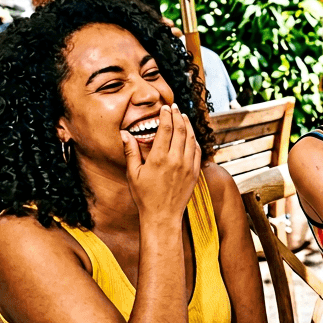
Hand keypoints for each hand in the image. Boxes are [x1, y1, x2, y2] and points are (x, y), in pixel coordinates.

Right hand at [122, 103, 201, 225]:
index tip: (165, 107)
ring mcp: (188, 166)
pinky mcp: (195, 173)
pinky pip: (198, 151)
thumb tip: (124, 133)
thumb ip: (130, 151)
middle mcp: (176, 160)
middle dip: (178, 115)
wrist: (162, 215)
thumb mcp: (133, 173)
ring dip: (188, 125)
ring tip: (183, 116)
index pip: (166, 128)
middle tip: (175, 107)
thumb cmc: (144, 196)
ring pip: (191, 139)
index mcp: (159, 158)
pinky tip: (190, 135)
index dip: (166, 115)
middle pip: (180, 130)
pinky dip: (194, 140)